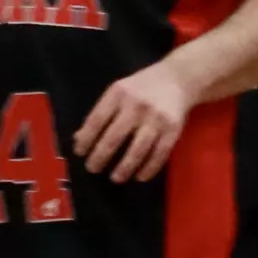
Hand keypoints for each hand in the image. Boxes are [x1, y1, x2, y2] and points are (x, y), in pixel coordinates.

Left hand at [76, 61, 195, 180]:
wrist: (178, 79)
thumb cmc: (141, 88)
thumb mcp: (118, 92)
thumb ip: (100, 113)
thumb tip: (79, 139)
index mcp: (119, 94)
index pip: (97, 120)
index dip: (86, 138)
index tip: (80, 153)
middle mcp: (137, 106)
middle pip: (115, 137)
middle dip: (101, 156)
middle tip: (92, 169)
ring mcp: (157, 118)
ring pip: (138, 148)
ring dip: (125, 167)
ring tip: (116, 178)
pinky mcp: (173, 129)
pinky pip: (160, 153)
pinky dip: (150, 168)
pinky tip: (140, 177)